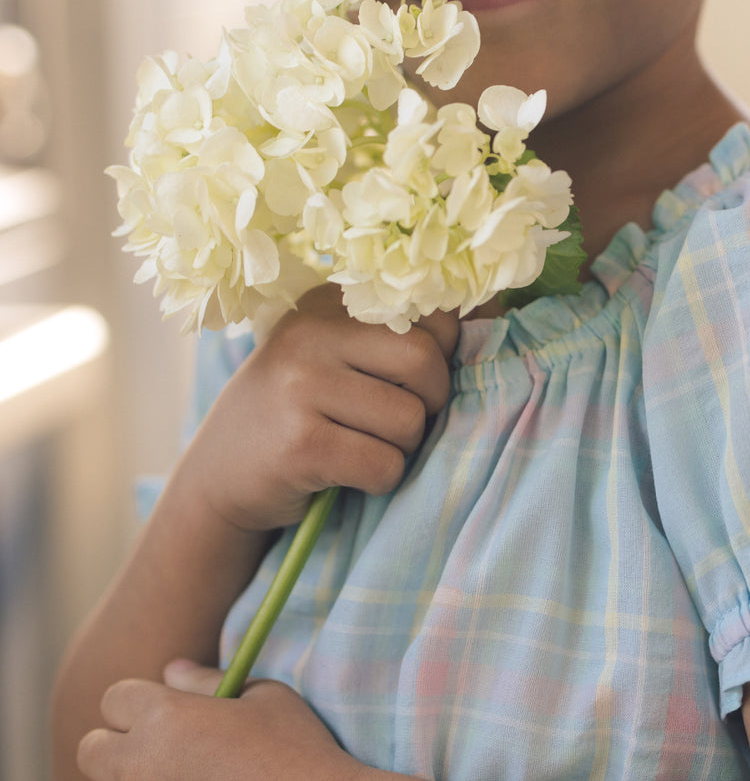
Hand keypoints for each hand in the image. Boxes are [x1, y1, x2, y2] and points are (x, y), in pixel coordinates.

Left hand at [66, 660, 360, 780]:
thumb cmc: (307, 760)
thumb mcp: (268, 700)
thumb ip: (208, 682)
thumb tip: (170, 671)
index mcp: (162, 714)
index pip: (114, 700)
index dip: (141, 712)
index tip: (169, 731)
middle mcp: (135, 766)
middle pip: (92, 752)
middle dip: (123, 757)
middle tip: (168, 777)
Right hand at [179, 285, 460, 531]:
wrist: (220, 477)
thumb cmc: (301, 413)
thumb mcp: (336, 355)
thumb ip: (399, 334)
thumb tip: (498, 307)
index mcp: (328, 301)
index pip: (430, 315)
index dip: (439, 359)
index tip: (404, 383)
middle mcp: (310, 333)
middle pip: (425, 363)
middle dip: (428, 405)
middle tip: (393, 423)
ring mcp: (300, 387)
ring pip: (409, 420)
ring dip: (400, 449)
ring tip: (358, 445)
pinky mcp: (301, 444)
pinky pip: (384, 465)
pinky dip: (378, 479)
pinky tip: (343, 473)